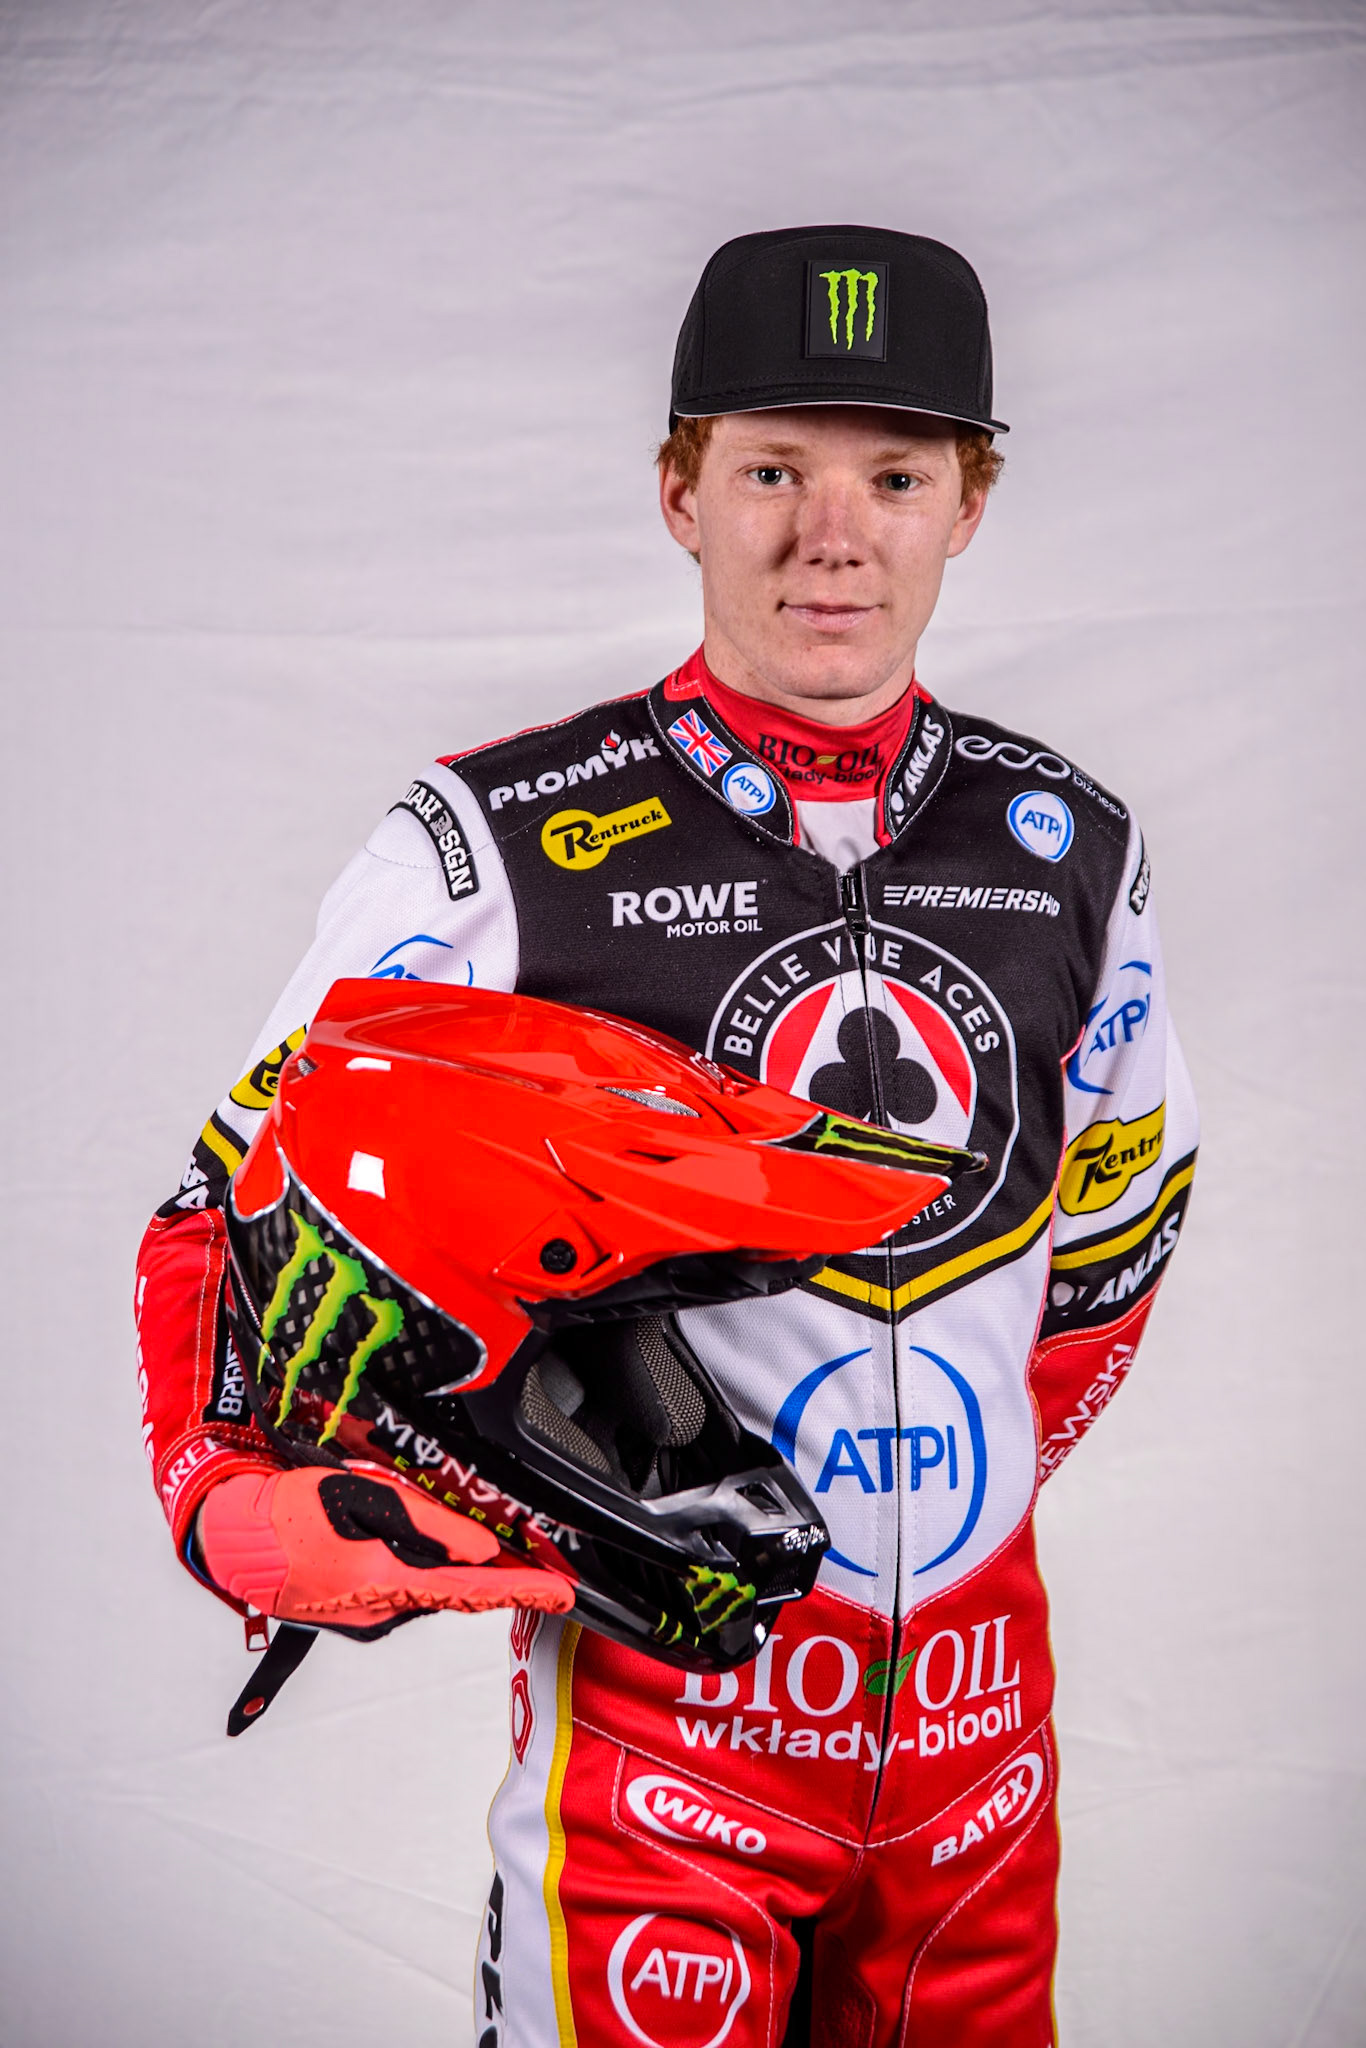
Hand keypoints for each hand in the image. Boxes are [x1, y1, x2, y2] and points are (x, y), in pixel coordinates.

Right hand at [197, 1466, 574, 1629]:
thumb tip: (480, 1550)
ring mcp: (364, 1618)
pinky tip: (388, 1543)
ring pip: (423, 1586)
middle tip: (511, 1552)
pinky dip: (408, 1569)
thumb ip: (425, 1524)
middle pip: (450, 1588)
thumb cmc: (287, 1513)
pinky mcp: (351, 1615)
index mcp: (384, 1581)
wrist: (229, 1540)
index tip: (560, 1593)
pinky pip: (398, 1590)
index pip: (472, 1589)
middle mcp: (379, 1610)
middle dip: (480, 1569)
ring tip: (404, 1523)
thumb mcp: (360, 1497)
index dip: (521, 1590)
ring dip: (435, 1562)